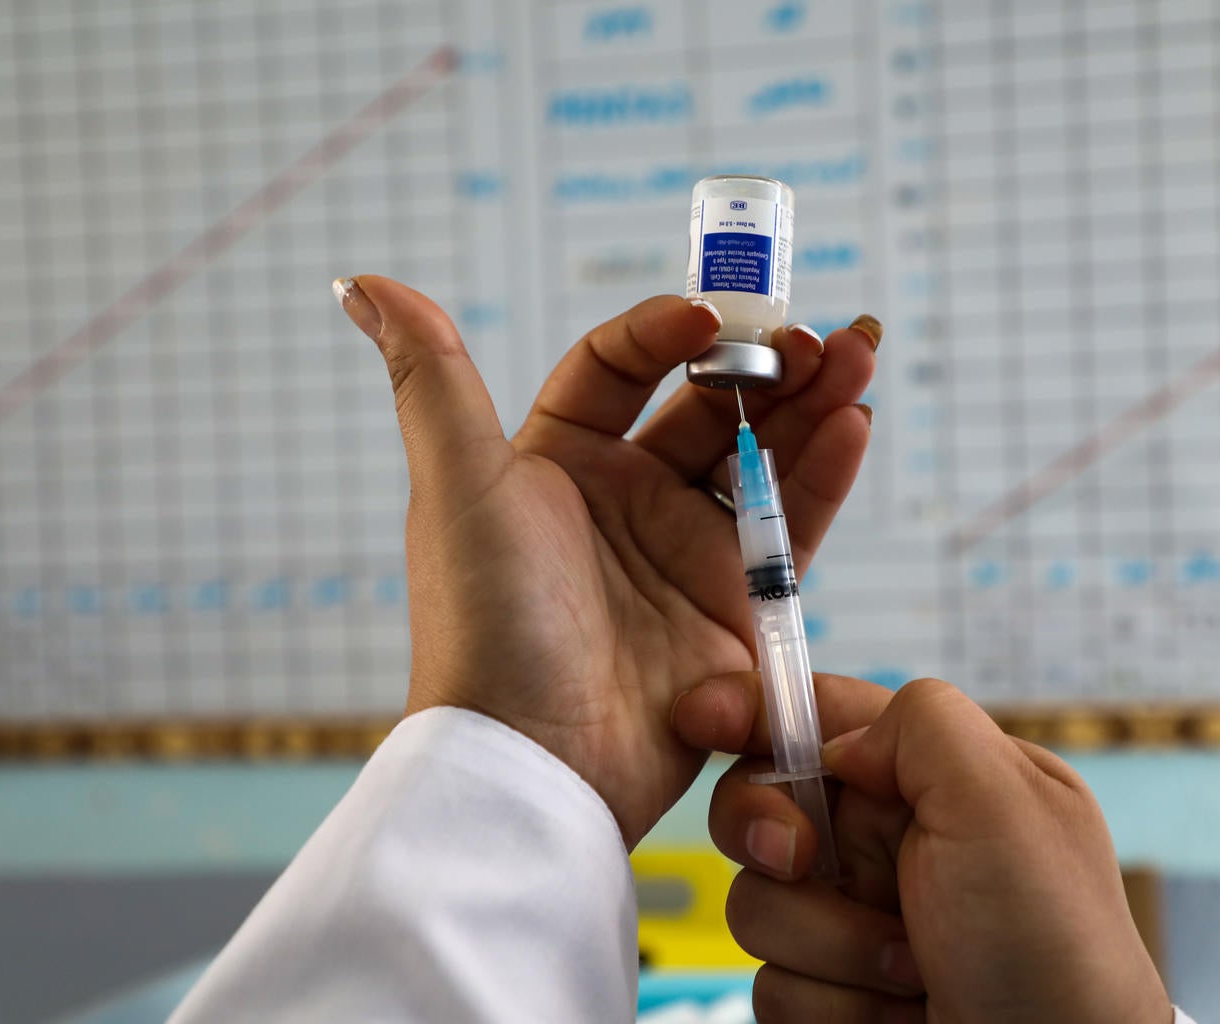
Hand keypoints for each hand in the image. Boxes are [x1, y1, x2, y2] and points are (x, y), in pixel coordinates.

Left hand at [336, 276, 878, 845]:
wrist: (535, 760)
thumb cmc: (483, 621)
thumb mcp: (456, 485)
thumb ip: (431, 377)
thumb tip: (364, 283)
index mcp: (557, 463)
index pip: (618, 368)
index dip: (663, 332)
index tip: (708, 316)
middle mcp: (625, 502)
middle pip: (708, 407)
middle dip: (764, 362)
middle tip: (814, 334)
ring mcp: (684, 554)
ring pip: (762, 456)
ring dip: (812, 403)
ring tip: (856, 354)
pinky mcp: (736, 608)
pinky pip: (792, 527)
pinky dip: (824, 474)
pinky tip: (853, 423)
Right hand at [674, 673, 1171, 1023]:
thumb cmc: (1055, 946)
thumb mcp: (1007, 799)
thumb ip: (921, 723)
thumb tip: (839, 744)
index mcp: (932, 777)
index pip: (821, 714)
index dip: (751, 709)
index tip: (702, 718)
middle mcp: (888, 844)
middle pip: (761, 804)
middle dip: (771, 834)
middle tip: (804, 858)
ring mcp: (856, 922)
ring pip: (758, 903)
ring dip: (830, 944)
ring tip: (914, 969)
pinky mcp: (834, 993)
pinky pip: (771, 984)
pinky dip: (835, 1005)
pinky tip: (902, 1015)